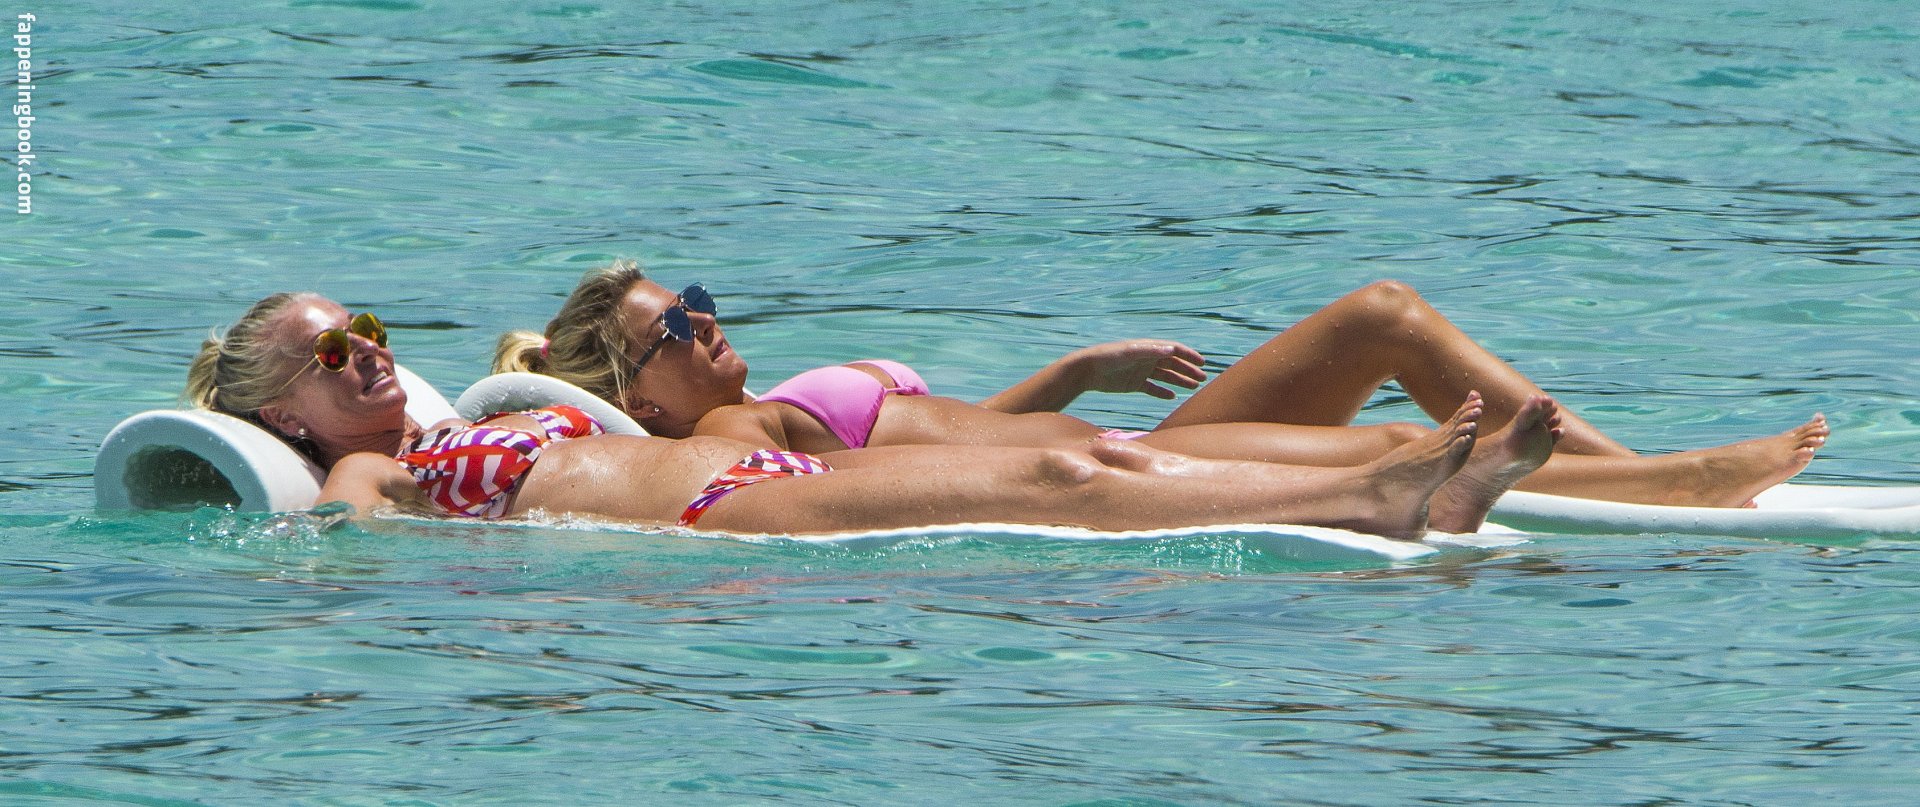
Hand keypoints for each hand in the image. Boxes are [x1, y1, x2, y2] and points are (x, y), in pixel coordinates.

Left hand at [1070, 340, 1206, 398]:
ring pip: (1166, 376)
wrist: (1087, 370)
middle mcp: (1147, 359)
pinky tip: (1172, 396)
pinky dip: (1162, 392)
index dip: (1189, 355)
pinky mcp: (1134, 384)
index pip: (1174, 350)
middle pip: (1173, 364)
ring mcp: (1141, 371)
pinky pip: (1152, 388)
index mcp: (1148, 348)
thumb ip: (1149, 351)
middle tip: (1202, 379)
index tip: (1202, 363)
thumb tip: (1171, 349)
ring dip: (1180, 381)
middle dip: (1188, 370)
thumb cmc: (1107, 357)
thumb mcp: (1129, 352)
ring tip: (1193, 387)